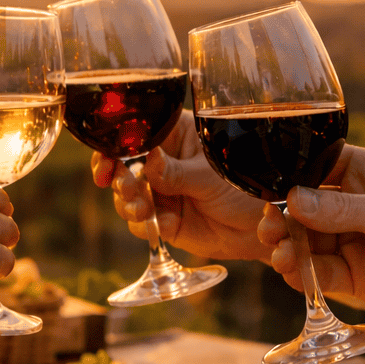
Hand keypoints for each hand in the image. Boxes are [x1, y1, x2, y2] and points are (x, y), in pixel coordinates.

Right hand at [92, 109, 271, 261]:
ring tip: (141, 210)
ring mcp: (161, 190)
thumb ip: (176, 172)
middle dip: (118, 179)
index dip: (114, 147)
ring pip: (126, 195)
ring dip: (127, 203)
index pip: (135, 134)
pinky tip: (153, 224)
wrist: (259, 229)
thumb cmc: (243, 188)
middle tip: (125, 189)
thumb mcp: (210, 177)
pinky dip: (141, 225)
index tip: (105, 164)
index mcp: (175, 135)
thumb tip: (148, 159)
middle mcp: (163, 161)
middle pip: (122, 165)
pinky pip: (140, 222)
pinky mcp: (162, 218)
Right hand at [259, 146, 364, 327]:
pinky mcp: (355, 278)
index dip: (293, 176)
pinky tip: (291, 272)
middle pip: (305, 208)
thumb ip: (343, 209)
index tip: (269, 187)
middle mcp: (357, 207)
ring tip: (279, 252)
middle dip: (283, 216)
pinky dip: (302, 274)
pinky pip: (319, 273)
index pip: (319, 167)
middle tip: (269, 226)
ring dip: (288, 246)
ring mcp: (354, 242)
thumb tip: (294, 199)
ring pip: (307, 242)